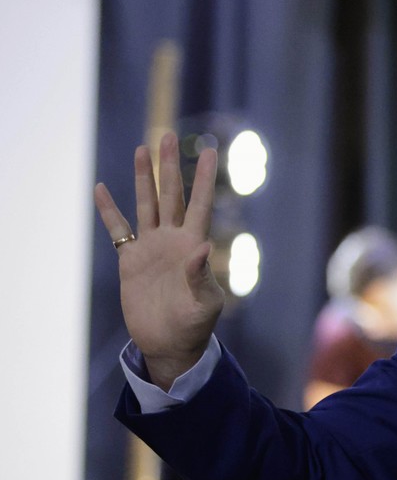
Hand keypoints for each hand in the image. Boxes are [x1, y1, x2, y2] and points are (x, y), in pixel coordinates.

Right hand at [94, 133, 224, 389]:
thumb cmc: (195, 325)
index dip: (204, 179)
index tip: (211, 151)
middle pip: (171, 195)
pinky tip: (102, 189)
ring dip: (142, 179)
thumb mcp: (205, 304)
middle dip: (169, 166)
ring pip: (146, 204)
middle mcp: (173, 240)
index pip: (200, 204)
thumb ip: (201, 277)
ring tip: (142, 150)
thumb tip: (202, 248)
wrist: (170, 343)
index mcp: (195, 246)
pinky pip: (118, 230)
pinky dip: (109, 211)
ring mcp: (151, 247)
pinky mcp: (131, 260)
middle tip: (167, 136)